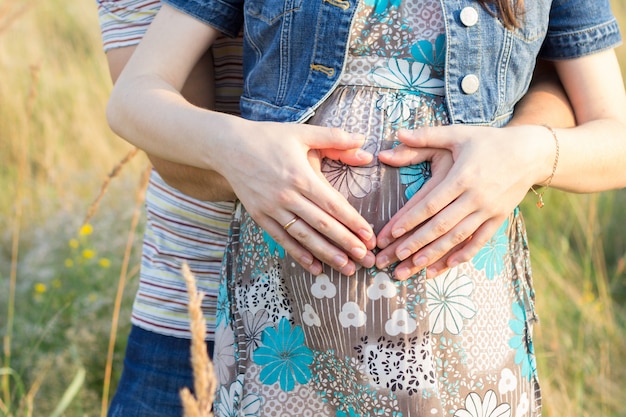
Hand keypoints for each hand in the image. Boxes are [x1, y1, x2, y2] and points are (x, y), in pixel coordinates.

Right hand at [214, 120, 377, 275]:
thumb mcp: (302, 132)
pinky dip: (299, 255)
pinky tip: (315, 267)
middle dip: (346, 243)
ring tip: (346, 268)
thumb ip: (334, 137)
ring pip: (304, 236)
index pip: (333, 205)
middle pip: (322, 225)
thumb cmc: (268, 137)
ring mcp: (272, 209)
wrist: (227, 146)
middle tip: (366, 258)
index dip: (353, 222)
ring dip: (326, 254)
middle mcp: (287, 196)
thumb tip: (363, 141)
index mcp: (301, 176)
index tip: (369, 236)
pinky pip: (283, 239)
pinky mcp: (260, 216)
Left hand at [375, 125, 547, 279]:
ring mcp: (489, 210)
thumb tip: (397, 133)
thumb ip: (426, 135)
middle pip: (441, 225)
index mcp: (461, 177)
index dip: (409, 220)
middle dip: (416, 243)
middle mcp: (475, 197)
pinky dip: (464, 254)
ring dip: (436, 254)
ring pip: (458, 237)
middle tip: (395, 257)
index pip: (430, 203)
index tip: (391, 233)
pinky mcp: (499, 218)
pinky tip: (448, 265)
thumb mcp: (458, 134)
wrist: (531, 152)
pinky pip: (480, 240)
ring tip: (416, 267)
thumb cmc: (488, 141)